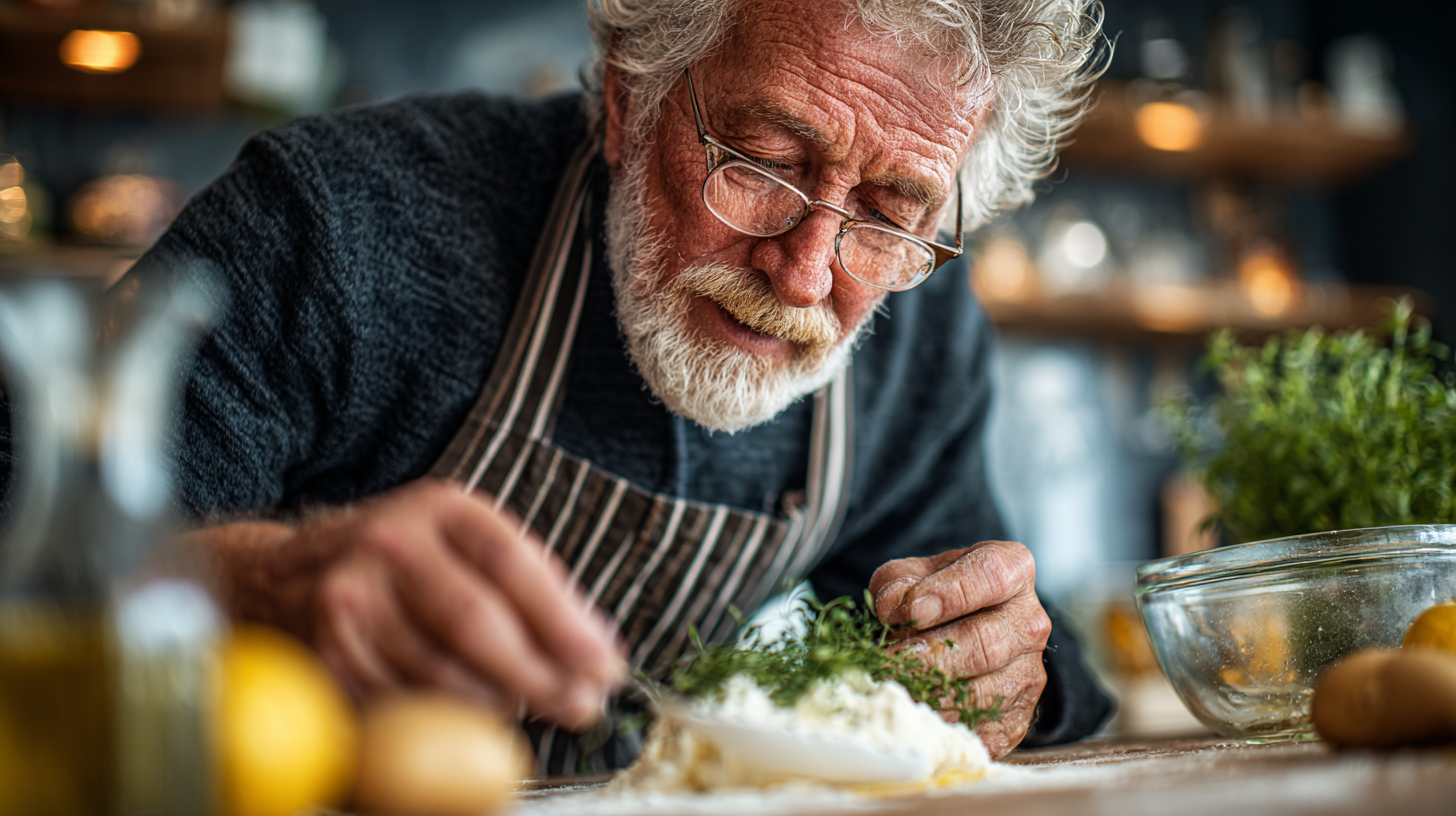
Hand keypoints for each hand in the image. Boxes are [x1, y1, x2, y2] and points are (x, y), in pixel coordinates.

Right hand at [204, 479, 626, 729]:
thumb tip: (597, 650)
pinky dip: (445, 715)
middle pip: (474, 623)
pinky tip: (469, 713)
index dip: (564, 622)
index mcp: (443, 508)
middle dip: (539, 675)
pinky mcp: (328, 649)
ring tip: (530, 706)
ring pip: (439, 671)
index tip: (605, 665)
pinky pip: (402, 699)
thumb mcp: (470, 543)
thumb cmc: (411, 560)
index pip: (512, 565)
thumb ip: (536, 587)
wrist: (290, 571)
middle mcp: (391, 543)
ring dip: (498, 702)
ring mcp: (352, 597)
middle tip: (581, 706)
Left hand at [869, 541, 1049, 757]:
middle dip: (928, 657)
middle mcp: (1029, 622)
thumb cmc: (936, 597)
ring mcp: (1029, 673)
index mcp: (1012, 571)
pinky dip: (942, 727)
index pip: (991, 577)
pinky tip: (912, 716)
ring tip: (891, 691)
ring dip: (929, 696)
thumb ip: (898, 583)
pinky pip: (980, 731)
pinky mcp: (1018, 717)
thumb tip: (891, 607)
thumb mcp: (914, 575)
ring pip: (980, 693)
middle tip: (885, 663)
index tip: (911, 611)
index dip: (949, 595)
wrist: (964, 635)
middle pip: (984, 644)